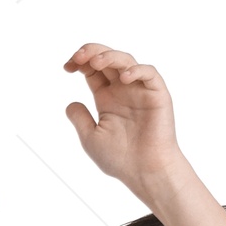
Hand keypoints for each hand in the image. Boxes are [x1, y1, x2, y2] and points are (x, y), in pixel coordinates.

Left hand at [63, 45, 185, 197]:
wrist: (146, 173)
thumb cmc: (122, 160)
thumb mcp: (91, 139)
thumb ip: (80, 119)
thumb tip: (70, 104)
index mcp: (107, 98)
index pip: (93, 69)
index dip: (79, 62)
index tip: (67, 67)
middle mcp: (123, 90)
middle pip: (107, 58)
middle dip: (91, 52)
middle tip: (78, 57)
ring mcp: (140, 90)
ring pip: (126, 60)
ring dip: (110, 56)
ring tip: (97, 63)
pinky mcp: (158, 95)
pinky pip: (149, 73)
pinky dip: (137, 70)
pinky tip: (124, 78)